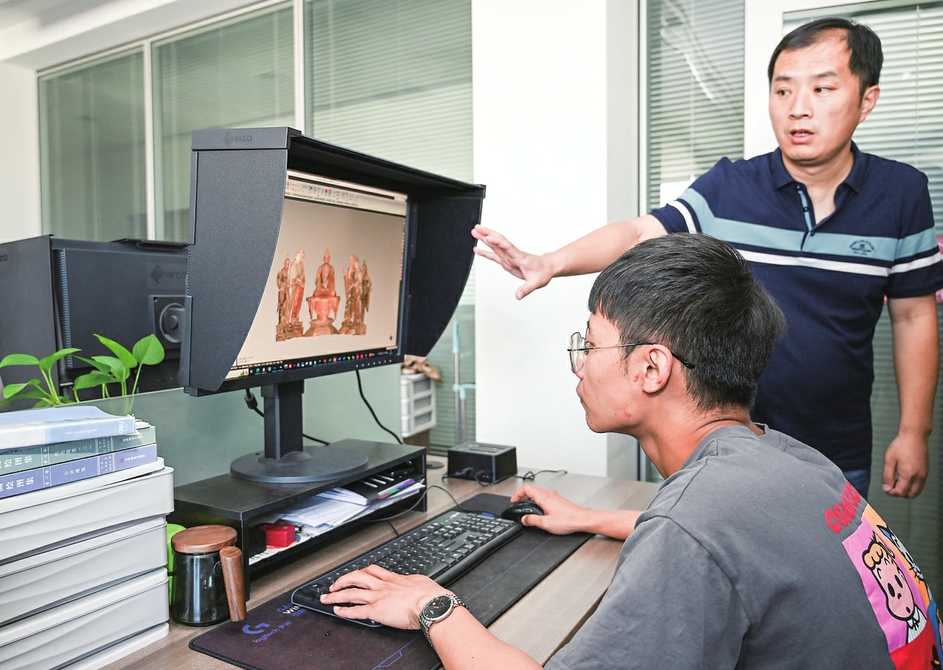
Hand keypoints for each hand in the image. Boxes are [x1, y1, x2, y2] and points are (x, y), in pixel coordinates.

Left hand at [320, 565, 446, 628]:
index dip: (361, 572)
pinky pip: (356, 611)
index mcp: (394, 579)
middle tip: (334, 584)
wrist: (431, 604)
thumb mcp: (420, 582)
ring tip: (327, 597)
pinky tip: (337, 612)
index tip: (356, 574)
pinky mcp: (377, 611)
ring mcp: (378, 598)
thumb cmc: (430, 595)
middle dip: (343, 580)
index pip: (372, 571)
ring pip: (352, 593)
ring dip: (337, 595)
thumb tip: (414, 583)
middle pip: (357, 577)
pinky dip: (345, 611)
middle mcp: (383, 586)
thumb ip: (412, 583)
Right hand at [471, 225, 552, 298]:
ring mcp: (509, 257)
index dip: (497, 242)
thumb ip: (526, 289)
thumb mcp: (537, 283)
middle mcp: (512, 255)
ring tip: (474, 231)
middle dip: (488, 234)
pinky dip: (485, 252)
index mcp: (519, 257)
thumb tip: (518, 295)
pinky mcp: (507, 261)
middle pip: (499, 242)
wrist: (546, 267)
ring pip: (495, 245)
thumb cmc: (543, 273)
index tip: (488, 237)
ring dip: (485, 238)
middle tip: (477, 228)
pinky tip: (477, 249)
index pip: (507, 247)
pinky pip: (494, 255)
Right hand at [509, 484, 591, 534]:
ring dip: (531, 499)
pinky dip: (539, 501)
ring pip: (539, 493)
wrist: (583, 519)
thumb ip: (532, 521)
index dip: (517, 494)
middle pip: (531, 490)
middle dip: (522, 497)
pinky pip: (545, 497)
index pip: (526, 488)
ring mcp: (555, 496)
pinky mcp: (559, 500)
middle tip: (518, 505)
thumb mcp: (546, 523)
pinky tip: (541, 510)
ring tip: (528, 508)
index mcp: (543, 497)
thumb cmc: (568, 520)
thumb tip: (524, 519)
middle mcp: (549, 494)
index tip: (513, 501)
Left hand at [882, 432, 928, 497]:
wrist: (914, 436)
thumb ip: (887, 476)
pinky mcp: (926, 471)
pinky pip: (920, 485)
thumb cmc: (901, 445)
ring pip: (917, 491)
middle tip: (891, 485)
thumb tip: (886, 488)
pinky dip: (912, 486)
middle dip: (900, 493)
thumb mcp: (889, 460)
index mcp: (909, 475)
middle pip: (910, 495)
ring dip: (907, 490)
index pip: (901, 492)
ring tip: (897, 480)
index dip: (892, 492)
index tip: (886, 487)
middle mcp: (919, 477)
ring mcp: (924, 475)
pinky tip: (904, 477)